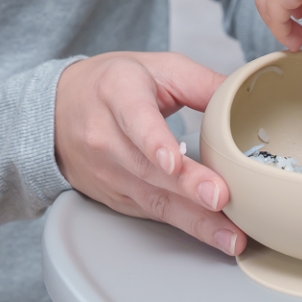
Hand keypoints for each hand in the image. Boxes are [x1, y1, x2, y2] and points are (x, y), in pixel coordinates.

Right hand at [52, 52, 242, 255]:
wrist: (58, 108)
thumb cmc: (112, 84)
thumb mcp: (157, 67)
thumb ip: (201, 82)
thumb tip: (243, 95)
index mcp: (118, 93)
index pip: (136, 120)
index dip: (155, 142)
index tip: (173, 160)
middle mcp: (106, 136)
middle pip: (148, 167)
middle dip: (187, 187)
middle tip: (220, 200)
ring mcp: (107, 171)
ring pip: (152, 198)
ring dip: (194, 219)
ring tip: (228, 234)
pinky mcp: (113, 197)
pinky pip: (151, 212)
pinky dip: (184, 225)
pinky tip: (212, 234)